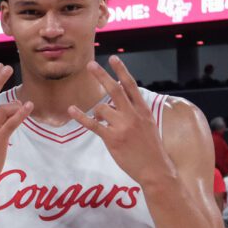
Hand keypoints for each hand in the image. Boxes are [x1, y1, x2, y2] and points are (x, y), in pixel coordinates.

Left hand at [67, 56, 173, 185]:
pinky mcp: (113, 139)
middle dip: (102, 76)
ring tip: (99, 119)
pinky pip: (93, 125)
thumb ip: (136, 111)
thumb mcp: (149, 125)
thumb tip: (120, 101)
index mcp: (143, 110)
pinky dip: (81, 116)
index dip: (121, 71)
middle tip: (90, 64)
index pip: (131, 86)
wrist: (156, 169)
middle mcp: (133, 115)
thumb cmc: (150, 148)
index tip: (113, 58)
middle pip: (115, 90)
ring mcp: (123, 127)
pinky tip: (71, 110)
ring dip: (95, 111)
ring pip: (101, 108)